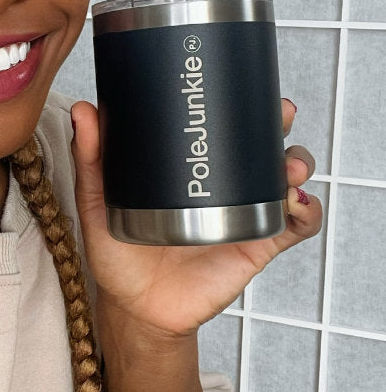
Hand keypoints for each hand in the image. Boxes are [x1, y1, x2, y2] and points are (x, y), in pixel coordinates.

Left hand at [71, 98, 322, 338]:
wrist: (135, 308)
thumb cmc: (118, 253)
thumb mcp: (99, 202)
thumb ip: (91, 159)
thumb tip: (83, 111)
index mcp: (189, 166)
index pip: (220, 123)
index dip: (239, 100)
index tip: (243, 83)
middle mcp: (222, 183)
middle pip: (261, 142)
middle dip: (277, 122)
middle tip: (279, 114)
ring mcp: (243, 212)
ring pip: (285, 179)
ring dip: (296, 164)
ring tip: (289, 168)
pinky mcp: (257, 245)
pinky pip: (294, 226)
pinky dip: (306, 212)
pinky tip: (297, 204)